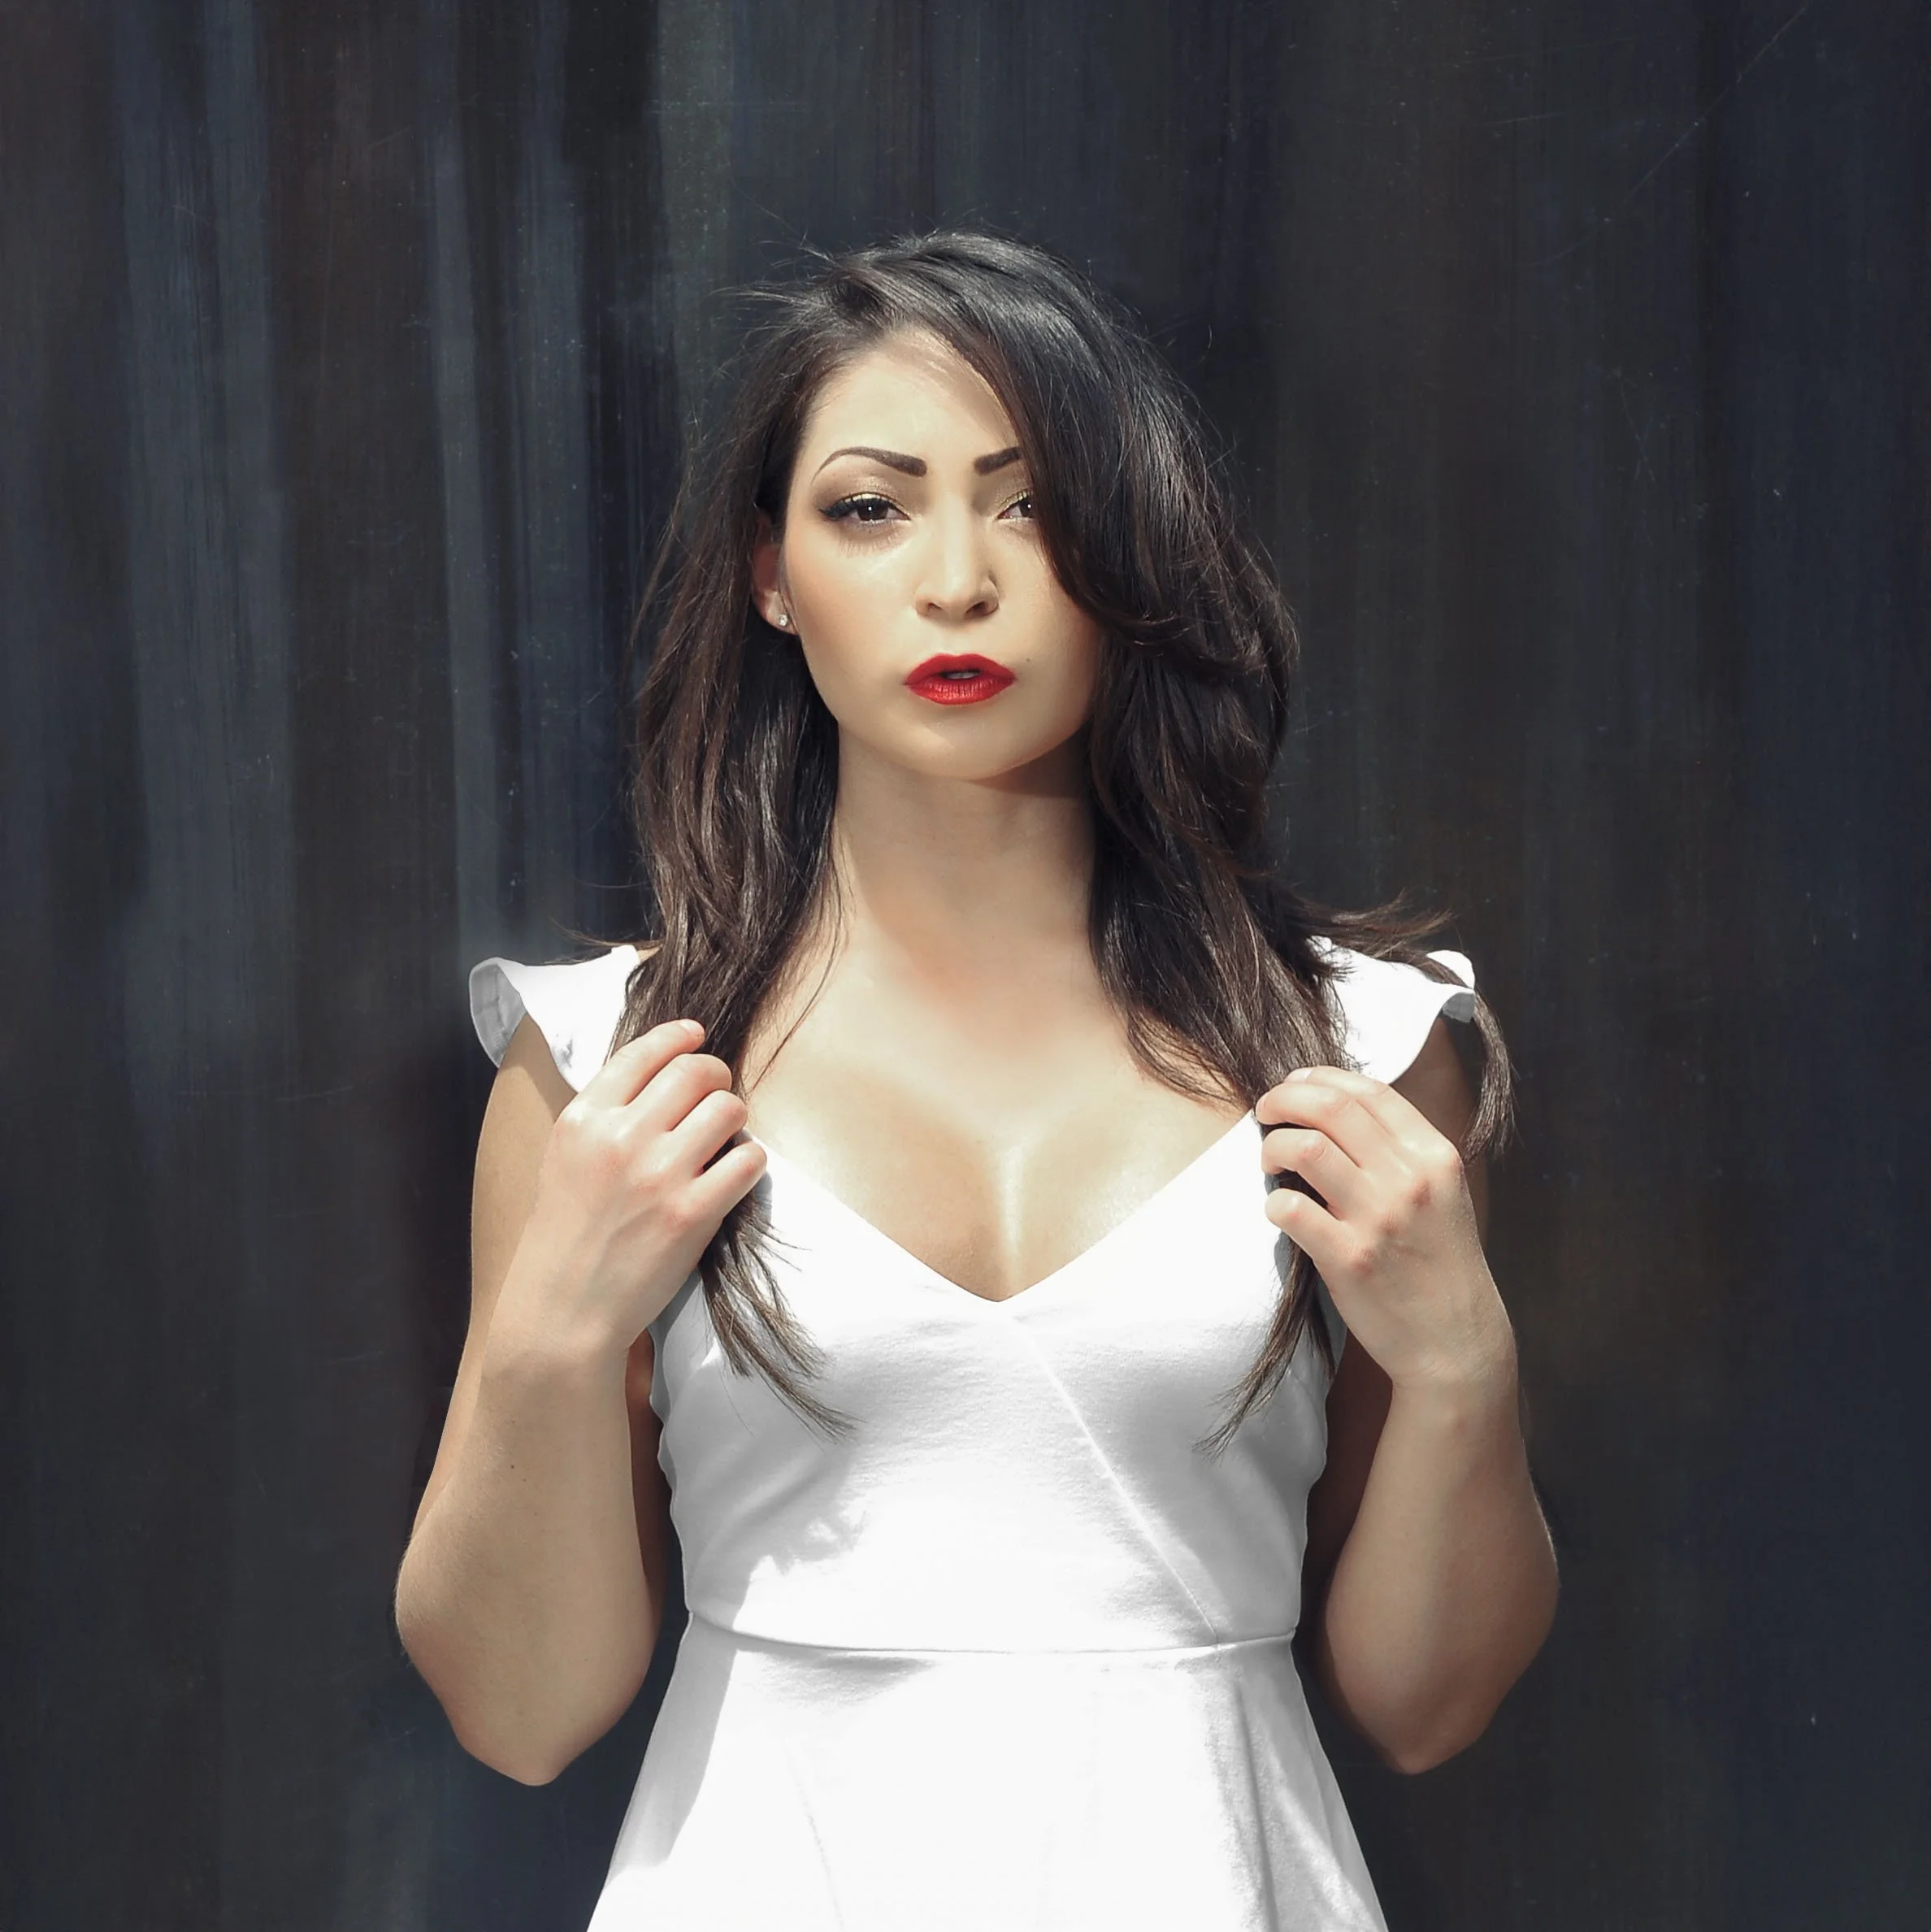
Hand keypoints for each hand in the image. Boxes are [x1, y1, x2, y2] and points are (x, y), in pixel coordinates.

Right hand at [503, 1019, 766, 1356]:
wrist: (564, 1310)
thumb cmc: (564, 1237)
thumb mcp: (564, 1159)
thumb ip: (604, 1117)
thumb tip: (659, 1079)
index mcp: (583, 1119)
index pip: (643, 1053)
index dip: (677, 1036)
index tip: (696, 1035)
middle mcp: (620, 1136)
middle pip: (695, 1072)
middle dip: (715, 1077)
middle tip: (717, 1096)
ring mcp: (659, 1173)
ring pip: (728, 1108)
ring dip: (734, 1119)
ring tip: (723, 1141)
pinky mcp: (693, 1211)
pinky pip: (749, 1159)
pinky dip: (748, 1162)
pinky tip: (732, 1176)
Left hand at [1256, 1065, 1512, 1391]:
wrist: (1456, 1342)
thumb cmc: (1440, 1264)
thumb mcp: (1441, 1194)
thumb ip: (1400, 1151)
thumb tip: (1336, 1108)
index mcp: (1434, 1157)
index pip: (1369, 1092)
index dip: (1322, 1078)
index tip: (1295, 1083)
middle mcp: (1410, 1181)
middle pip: (1331, 1108)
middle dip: (1285, 1099)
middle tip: (1266, 1113)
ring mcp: (1379, 1219)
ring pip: (1305, 1147)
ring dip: (1274, 1146)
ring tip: (1270, 1163)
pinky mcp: (1349, 1259)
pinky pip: (1290, 1208)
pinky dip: (1274, 1203)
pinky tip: (1280, 1211)